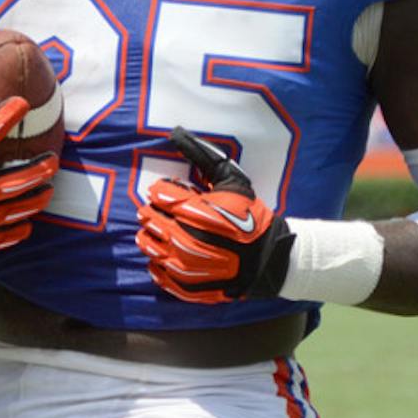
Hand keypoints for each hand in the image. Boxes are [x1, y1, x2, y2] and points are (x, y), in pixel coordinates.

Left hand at [135, 127, 293, 303]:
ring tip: (167, 231)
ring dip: (152, 235)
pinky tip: (171, 255)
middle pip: (148, 219)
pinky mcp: (183, 284)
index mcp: (191, 209)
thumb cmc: (250, 216)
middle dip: (156, 211)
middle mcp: (180, 237)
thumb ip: (203, 156)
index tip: (176, 192)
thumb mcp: (232, 180)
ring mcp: (180, 264)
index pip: (156, 194)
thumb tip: (177, 133)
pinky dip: (159, 262)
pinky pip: (157, 272)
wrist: (269, 259)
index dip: (164, 190)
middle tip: (170, 211)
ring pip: (148, 245)